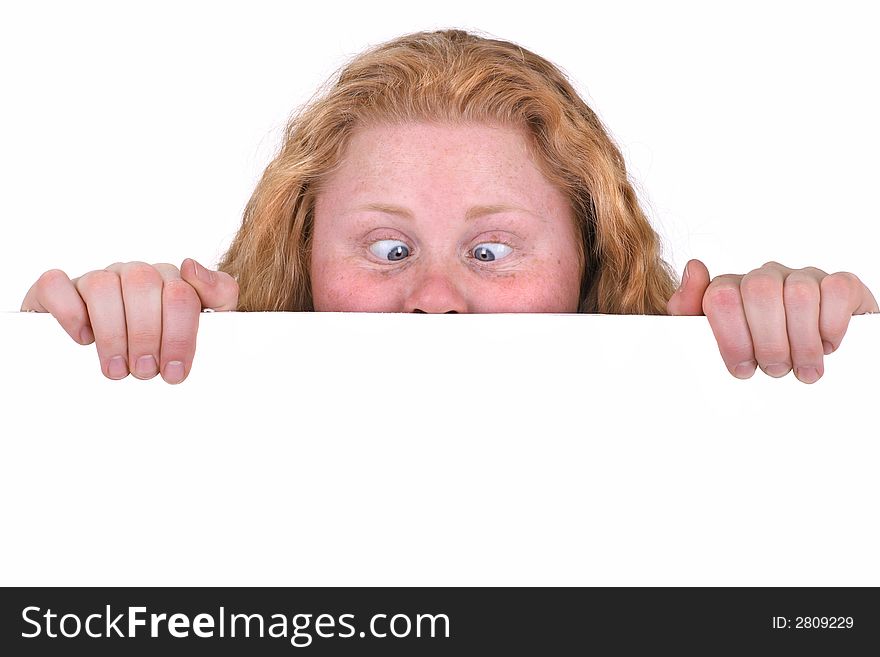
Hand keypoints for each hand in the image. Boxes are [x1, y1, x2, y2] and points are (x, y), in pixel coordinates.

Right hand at [21, 259, 238, 383]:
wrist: (117, 362)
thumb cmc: (167, 346)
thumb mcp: (208, 324)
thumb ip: (219, 294)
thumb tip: (191, 267)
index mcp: (170, 280)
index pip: (180, 292)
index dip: (179, 334)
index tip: (174, 371)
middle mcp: (133, 275)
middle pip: (142, 285)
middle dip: (146, 335)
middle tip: (145, 372)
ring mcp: (96, 279)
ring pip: (102, 285)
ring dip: (112, 332)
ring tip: (118, 369)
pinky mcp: (58, 290)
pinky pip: (56, 284)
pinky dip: (69, 312)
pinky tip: (83, 339)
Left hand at [666, 259, 878, 382]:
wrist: (803, 357)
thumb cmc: (751, 351)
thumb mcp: (707, 339)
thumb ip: (688, 309)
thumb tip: (694, 268)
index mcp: (730, 288)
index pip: (722, 296)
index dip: (732, 337)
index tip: (742, 367)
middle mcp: (765, 277)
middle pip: (760, 291)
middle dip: (768, 341)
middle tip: (775, 370)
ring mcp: (802, 277)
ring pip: (799, 294)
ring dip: (802, 342)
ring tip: (803, 368)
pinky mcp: (840, 284)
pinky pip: (836, 290)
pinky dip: (832, 324)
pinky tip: (826, 345)